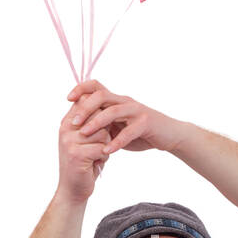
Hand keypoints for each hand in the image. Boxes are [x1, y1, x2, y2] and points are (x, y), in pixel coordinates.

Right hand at [57, 101, 111, 203]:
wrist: (72, 189)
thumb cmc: (84, 163)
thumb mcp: (84, 139)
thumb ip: (90, 121)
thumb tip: (102, 101)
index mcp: (67, 122)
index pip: (86, 101)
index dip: (100, 111)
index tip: (102, 125)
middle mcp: (66, 129)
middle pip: (99, 116)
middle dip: (105, 132)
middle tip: (98, 145)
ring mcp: (70, 141)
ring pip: (103, 133)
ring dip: (105, 147)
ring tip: (95, 155)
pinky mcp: (77, 154)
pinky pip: (103, 148)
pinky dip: (104, 157)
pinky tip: (95, 163)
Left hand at [66, 79, 187, 154]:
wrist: (169, 135)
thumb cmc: (141, 132)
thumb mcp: (118, 127)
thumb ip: (103, 124)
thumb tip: (80, 127)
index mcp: (117, 100)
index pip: (96, 86)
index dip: (81, 89)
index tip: (68, 99)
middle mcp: (125, 101)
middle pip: (101, 96)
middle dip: (84, 108)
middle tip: (72, 123)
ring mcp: (136, 111)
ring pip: (112, 111)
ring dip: (96, 123)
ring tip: (84, 135)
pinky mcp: (146, 122)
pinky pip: (129, 132)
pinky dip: (116, 142)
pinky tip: (107, 151)